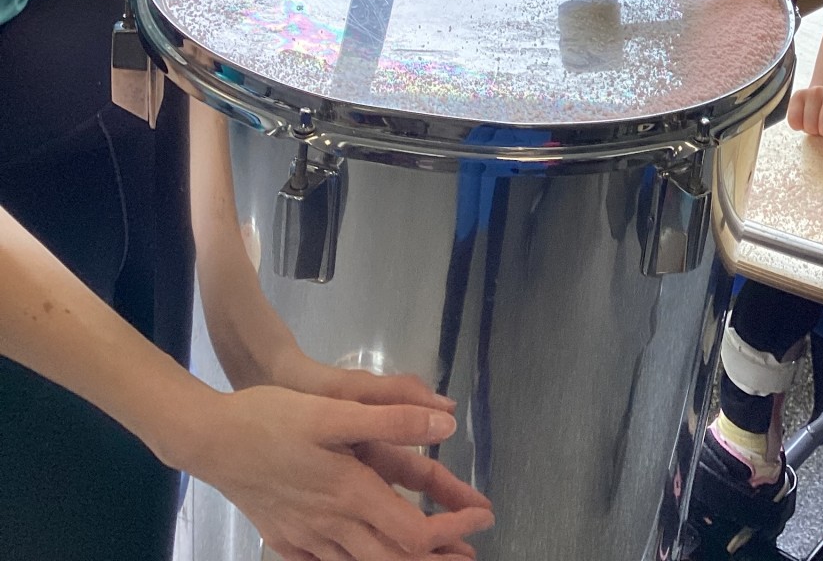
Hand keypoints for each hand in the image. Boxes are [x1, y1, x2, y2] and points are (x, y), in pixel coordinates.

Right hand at [175, 386, 494, 560]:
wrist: (208, 439)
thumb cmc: (272, 418)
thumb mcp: (336, 408)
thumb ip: (393, 418)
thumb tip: (446, 421)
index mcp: (350, 494)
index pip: (414, 532)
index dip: (453, 529)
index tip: (482, 516)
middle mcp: (331, 525)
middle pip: (394, 560)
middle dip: (437, 560)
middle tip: (469, 552)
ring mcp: (304, 537)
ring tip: (433, 559)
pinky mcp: (283, 538)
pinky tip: (360, 559)